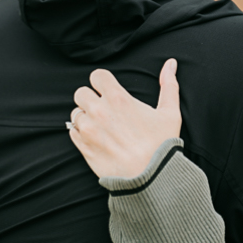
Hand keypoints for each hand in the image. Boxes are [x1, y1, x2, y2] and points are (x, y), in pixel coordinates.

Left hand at [68, 58, 181, 178]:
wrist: (149, 179)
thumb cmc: (161, 146)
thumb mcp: (170, 113)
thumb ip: (169, 85)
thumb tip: (171, 63)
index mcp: (118, 98)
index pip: (96, 76)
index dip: (102, 82)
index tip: (107, 91)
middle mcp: (99, 111)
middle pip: (81, 93)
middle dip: (89, 98)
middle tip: (101, 109)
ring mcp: (89, 130)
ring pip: (75, 113)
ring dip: (84, 117)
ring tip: (99, 127)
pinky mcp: (83, 147)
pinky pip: (72, 132)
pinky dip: (80, 134)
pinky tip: (95, 139)